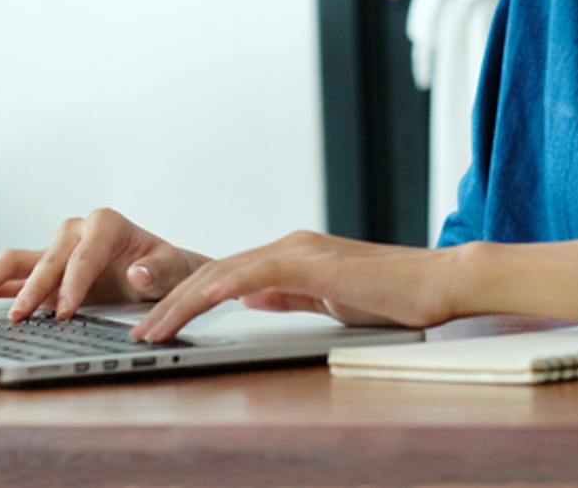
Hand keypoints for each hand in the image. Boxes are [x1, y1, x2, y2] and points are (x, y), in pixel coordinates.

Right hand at [0, 208, 201, 320]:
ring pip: (16, 261)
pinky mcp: (43, 270)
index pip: (83, 254)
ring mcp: (55, 250)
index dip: (73, 283)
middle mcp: (75, 232)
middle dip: (31, 288)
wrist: (159, 272)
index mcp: (106, 225)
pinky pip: (9, 276)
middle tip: (19, 316)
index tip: (65, 311)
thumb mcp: (173, 268)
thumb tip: (136, 272)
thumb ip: (158, 270)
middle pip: (46, 258)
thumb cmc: (165, 267)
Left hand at [133, 231, 462, 342]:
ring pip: (222, 272)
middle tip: (138, 330)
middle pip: (213, 272)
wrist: (439, 282)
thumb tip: (250, 298)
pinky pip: (251, 275)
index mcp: (292, 256)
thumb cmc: (395, 296)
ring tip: (150, 329)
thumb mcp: (329, 299)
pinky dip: (216, 290)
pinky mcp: (309, 262)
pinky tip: (193, 305)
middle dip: (169, 302)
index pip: (225, 277)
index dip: (186, 300)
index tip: (158, 323)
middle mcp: (289, 247)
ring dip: (180, 302)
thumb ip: (289, 295)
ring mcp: (298, 251)